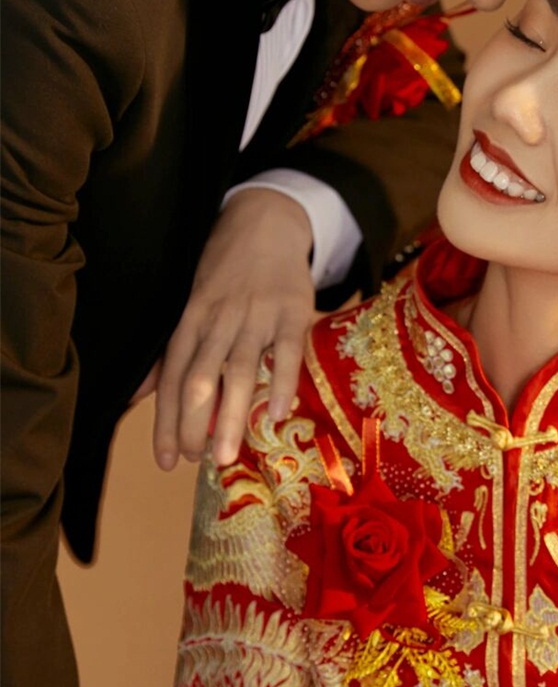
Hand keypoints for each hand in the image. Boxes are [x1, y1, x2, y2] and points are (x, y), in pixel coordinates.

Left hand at [154, 189, 314, 470]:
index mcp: (191, 321)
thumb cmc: (226, 273)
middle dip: (193, 424)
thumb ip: (170, 355)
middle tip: (194, 463)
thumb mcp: (191, 307)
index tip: (166, 460)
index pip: (172, 378)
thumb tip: (136, 397)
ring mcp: (256, 315)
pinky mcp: (292, 312)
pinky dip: (281, 384)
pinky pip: (286, 352)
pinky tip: (275, 416)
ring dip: (231, 416)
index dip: (167, 420)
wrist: (267, 222)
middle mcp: (218, 320)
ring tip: (226, 456)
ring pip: (240, 371)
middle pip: (201, 378)